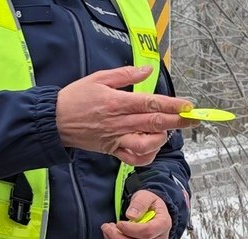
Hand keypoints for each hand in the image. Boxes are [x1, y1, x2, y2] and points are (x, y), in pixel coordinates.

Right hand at [57, 66, 197, 165]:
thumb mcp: (99, 78)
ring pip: (146, 144)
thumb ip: (126, 74)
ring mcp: (116, 139)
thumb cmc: (76, 97)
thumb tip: (148, 70)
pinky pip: (134, 159)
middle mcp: (118, 122)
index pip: (150, 104)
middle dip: (177, 122)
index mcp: (116, 102)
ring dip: (161, 139)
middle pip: (154, 123)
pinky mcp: (112, 151)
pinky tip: (152, 147)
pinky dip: (147, 155)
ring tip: (166, 131)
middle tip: (194, 119)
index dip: (172, 105)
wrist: (54, 121)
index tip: (187, 105)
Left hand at [101, 190, 170, 238]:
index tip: (119, 223)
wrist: (153, 210)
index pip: (148, 232)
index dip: (132, 230)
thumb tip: (131, 215)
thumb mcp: (146, 196)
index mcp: (163, 223)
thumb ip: (139, 203)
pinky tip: (110, 235)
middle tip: (107, 227)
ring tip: (107, 229)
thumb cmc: (150, 203)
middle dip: (119, 238)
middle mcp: (159, 238)